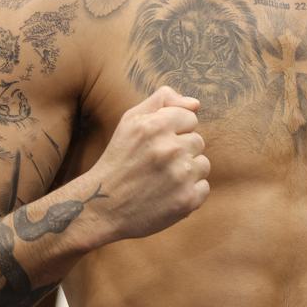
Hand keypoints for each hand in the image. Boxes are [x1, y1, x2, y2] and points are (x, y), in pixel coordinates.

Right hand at [90, 86, 209, 241]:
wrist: (103, 206)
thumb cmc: (119, 159)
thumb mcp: (130, 120)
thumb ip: (162, 100)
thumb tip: (195, 103)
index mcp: (156, 126)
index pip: (191, 118)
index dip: (176, 130)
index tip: (159, 143)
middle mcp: (170, 149)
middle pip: (198, 141)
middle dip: (181, 150)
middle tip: (157, 163)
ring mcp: (180, 175)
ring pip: (203, 164)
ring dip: (187, 171)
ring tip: (162, 178)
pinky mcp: (187, 199)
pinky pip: (204, 187)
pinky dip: (190, 192)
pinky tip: (168, 194)